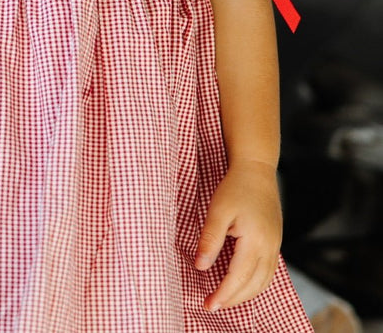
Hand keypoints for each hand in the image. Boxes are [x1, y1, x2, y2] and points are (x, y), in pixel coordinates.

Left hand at [195, 159, 281, 311]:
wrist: (257, 170)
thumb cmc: (235, 187)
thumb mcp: (217, 210)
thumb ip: (210, 239)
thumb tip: (200, 266)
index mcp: (256, 242)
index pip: (238, 277)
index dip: (224, 294)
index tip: (208, 305)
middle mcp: (270, 249)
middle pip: (253, 285)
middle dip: (233, 299)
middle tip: (212, 305)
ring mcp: (275, 246)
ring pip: (263, 282)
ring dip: (245, 295)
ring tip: (224, 299)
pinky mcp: (275, 242)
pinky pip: (267, 272)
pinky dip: (254, 284)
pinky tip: (241, 284)